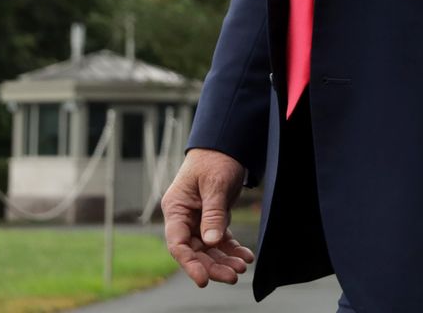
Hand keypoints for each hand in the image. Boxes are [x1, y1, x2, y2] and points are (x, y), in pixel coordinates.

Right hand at [161, 148, 255, 286]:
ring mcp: (198, 220)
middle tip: (233, 276)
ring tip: (242, 268)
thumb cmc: (215, 160)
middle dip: (212, 265)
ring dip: (224, 260)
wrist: (226, 144)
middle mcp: (184, 217)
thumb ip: (212, 214)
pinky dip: (232, 249)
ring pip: (209, 248)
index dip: (189, 263)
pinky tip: (245, 256)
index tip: (203, 279)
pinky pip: (221, 239)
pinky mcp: (213, 218)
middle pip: (194, 250)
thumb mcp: (214, 185)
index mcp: (176, 209)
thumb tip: (211, 242)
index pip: (177, 243)